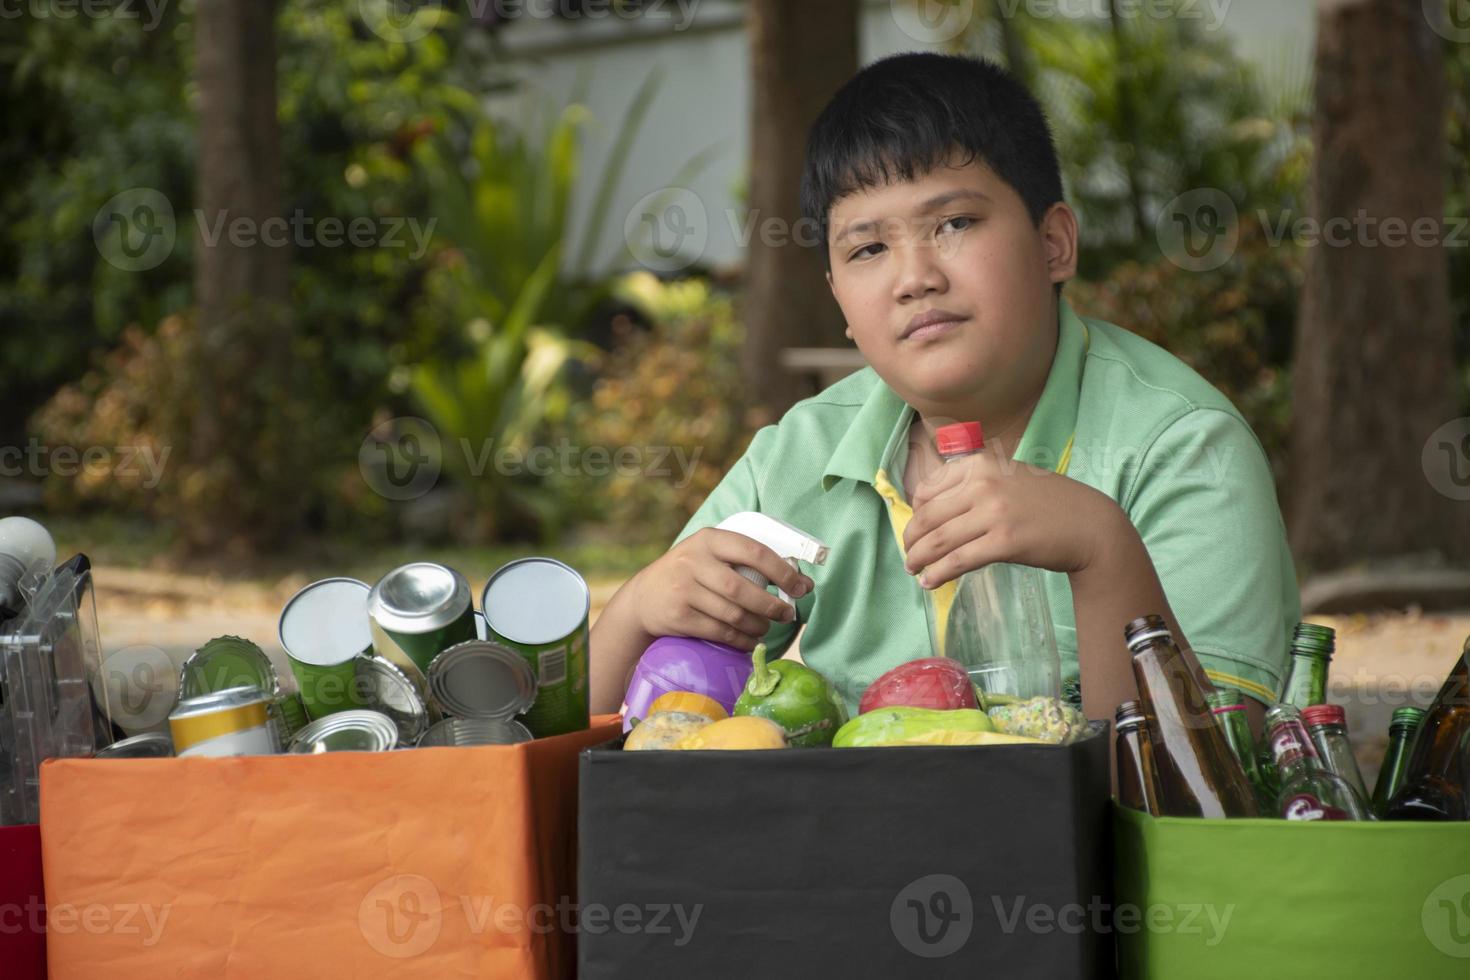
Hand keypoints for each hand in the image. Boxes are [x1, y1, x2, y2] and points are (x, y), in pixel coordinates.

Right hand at [631, 528, 814, 650]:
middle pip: (742, 589)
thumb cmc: (690, 574)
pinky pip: (720, 632)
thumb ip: (745, 561)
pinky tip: (750, 641)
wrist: (644, 597)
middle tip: (787, 615)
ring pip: (733, 613)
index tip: (801, 587)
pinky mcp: (679, 616)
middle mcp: (694, 561)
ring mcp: (684, 589)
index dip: (782, 571)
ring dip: (757, 625)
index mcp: (709, 539)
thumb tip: (800, 581)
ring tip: (765, 628)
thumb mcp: (709, 555)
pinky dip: (741, 640)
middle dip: (772, 605)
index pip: (754, 551)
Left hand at [901, 452, 1120, 588]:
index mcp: (980, 464)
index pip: (928, 489)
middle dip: (911, 540)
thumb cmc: (1048, 503)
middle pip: (929, 516)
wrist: (1089, 525)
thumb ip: (973, 485)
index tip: (915, 530)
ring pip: (939, 540)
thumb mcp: (1008, 477)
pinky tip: (930, 581)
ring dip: (918, 559)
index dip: (915, 513)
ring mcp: (993, 512)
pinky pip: (958, 560)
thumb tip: (929, 506)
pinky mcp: (1003, 542)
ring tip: (913, 571)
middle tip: (908, 555)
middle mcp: (983, 483)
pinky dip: (938, 573)